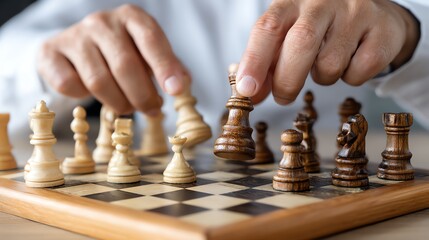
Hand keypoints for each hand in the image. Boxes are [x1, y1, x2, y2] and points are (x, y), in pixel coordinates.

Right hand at [37, 4, 187, 114]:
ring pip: (98, 80)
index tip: (175, 91)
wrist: (76, 47)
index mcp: (131, 17)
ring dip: (118, 102)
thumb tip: (183, 83)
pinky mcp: (51, 52)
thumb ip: (168, 66)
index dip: (165, 67)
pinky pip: (70, 85)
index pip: (151, 40)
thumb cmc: (122, 52)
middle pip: (125, 65)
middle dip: (142, 96)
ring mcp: (74, 35)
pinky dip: (84, 97)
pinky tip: (91, 92)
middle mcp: (102, 22)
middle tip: (151, 110)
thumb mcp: (148, 54)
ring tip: (127, 106)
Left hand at [237, 0, 419, 103]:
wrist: (373, 15)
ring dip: (322, 77)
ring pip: (330, 63)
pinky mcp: (383, 29)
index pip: (268, 27)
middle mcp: (323, 1)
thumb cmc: (321, 30)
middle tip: (283, 97)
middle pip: (300, 43)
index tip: (246, 89)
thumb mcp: (288, 37)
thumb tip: (249, 92)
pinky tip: (352, 61)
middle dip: (286, 80)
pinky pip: (359, 71)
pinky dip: (351, 78)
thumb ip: (267, 62)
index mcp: (292, 1)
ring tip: (326, 64)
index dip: (254, 60)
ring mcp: (356, 12)